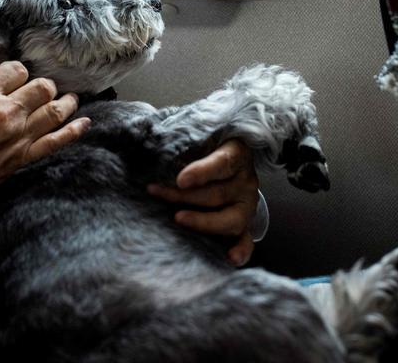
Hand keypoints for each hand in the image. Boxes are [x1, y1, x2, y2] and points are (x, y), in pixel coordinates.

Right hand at [0, 61, 88, 236]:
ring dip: (66, 102)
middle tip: (42, 91)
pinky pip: (56, 141)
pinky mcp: (22, 158)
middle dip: (43, 86)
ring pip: (55, 109)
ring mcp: (17, 135)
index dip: (18, 74)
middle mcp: (5, 110)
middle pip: (41, 87)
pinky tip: (84, 122)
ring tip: (71, 99)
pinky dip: (74, 131)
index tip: (17, 80)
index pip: (17, 70)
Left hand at [147, 139, 259, 266]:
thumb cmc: (207, 149)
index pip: (222, 163)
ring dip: (202, 222)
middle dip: (186, 197)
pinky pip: (246, 240)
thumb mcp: (200, 139)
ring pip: (229, 219)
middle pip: (218, 194)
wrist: (227, 162)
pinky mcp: (244, 225)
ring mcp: (246, 206)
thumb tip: (152, 155)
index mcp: (236, 155)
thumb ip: (183, 145)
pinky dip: (241, 250)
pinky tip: (230, 257)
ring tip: (179, 218)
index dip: (202, 172)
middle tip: (162, 195)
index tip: (180, 180)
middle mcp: (245, 182)